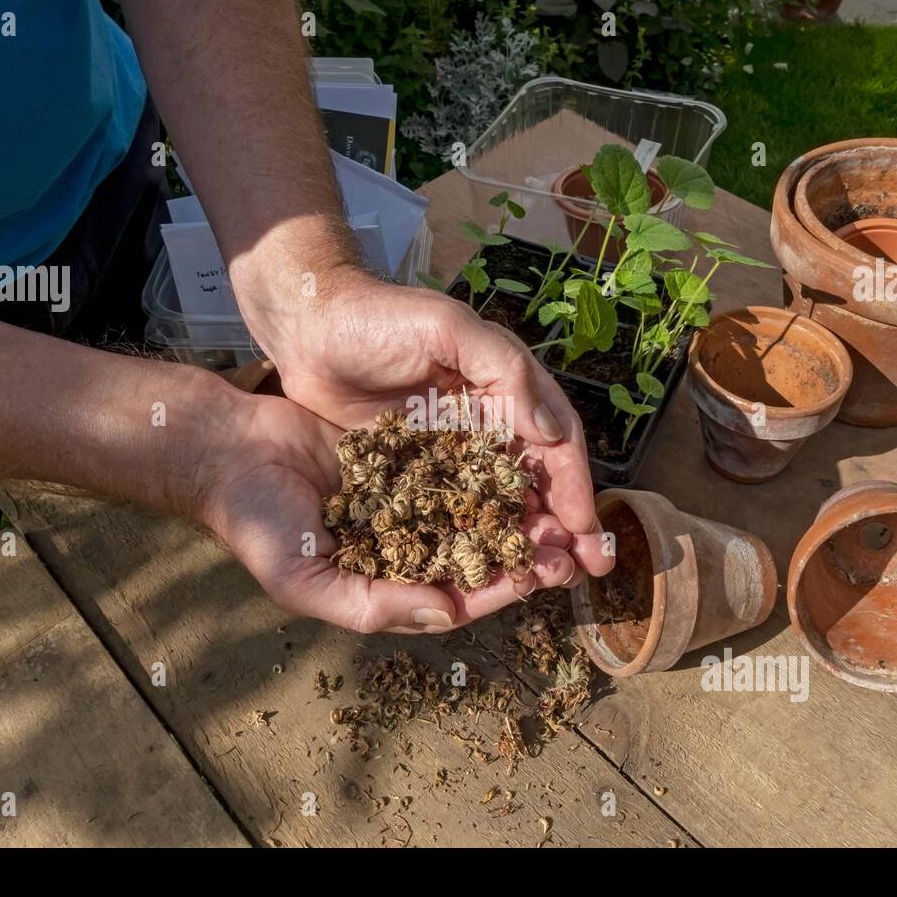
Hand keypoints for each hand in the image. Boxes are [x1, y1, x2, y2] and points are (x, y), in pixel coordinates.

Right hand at [192, 384, 580, 633]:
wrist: (225, 450)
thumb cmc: (257, 525)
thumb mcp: (306, 582)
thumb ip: (375, 605)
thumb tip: (447, 615)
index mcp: (384, 581)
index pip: (457, 594)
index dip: (500, 588)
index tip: (539, 576)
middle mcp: (401, 541)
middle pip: (476, 551)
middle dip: (521, 549)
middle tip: (567, 542)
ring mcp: (403, 495)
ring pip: (473, 505)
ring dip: (511, 506)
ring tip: (553, 500)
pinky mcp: (400, 451)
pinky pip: (451, 459)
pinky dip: (483, 461)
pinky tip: (517, 452)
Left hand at [242, 270, 614, 585]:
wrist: (308, 327)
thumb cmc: (378, 318)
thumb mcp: (447, 328)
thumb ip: (501, 370)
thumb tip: (550, 430)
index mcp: (506, 386)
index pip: (555, 441)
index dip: (574, 485)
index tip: (588, 529)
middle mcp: (487, 421)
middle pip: (536, 480)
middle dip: (564, 524)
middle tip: (587, 569)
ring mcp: (452, 449)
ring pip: (500, 502)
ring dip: (526, 539)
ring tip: (547, 579)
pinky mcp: (415, 469)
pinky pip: (454, 511)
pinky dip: (475, 539)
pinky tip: (487, 571)